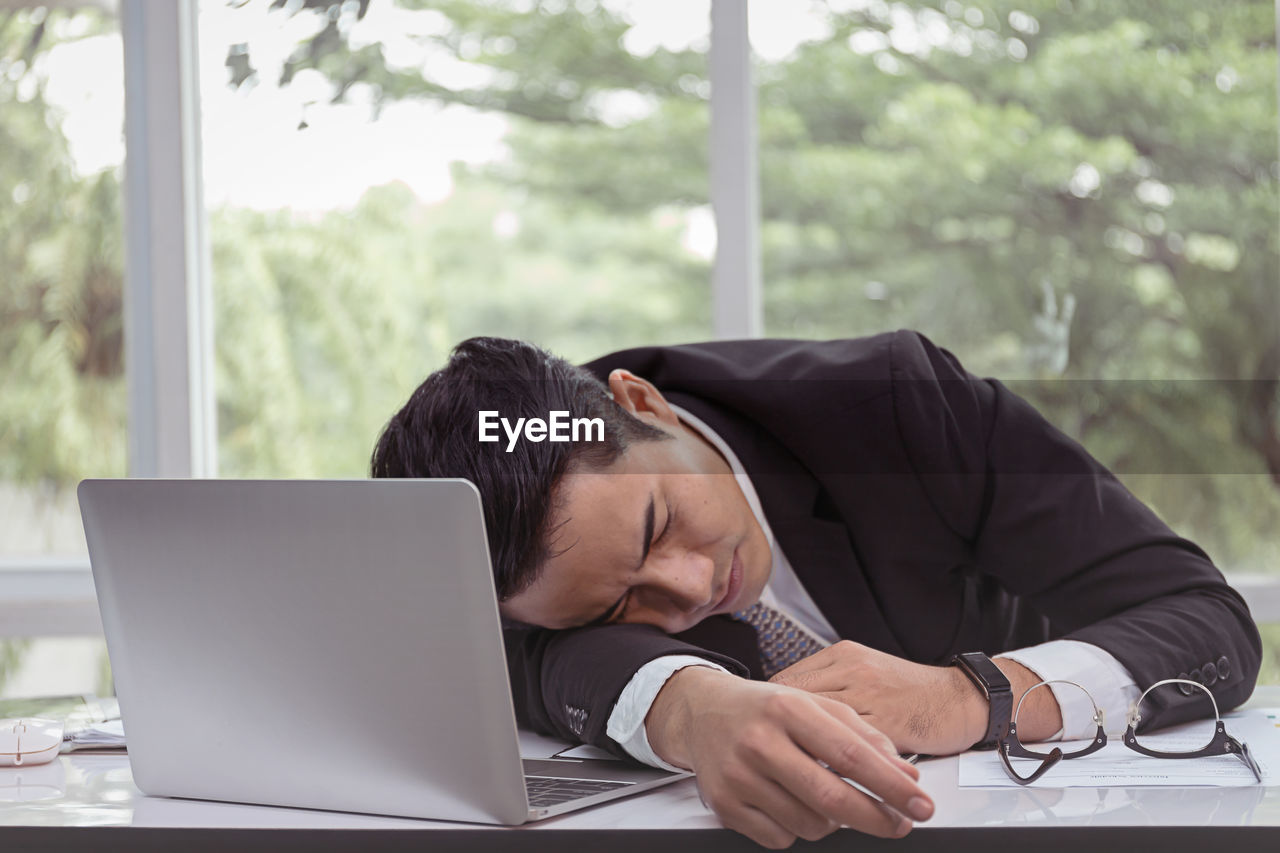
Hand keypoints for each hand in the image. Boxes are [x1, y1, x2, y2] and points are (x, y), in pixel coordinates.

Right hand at [645, 666, 933, 848]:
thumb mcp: (815, 706)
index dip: (892, 786)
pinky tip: (789, 802)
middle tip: (899, 823)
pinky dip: (797, 829)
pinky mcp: (725, 805)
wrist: (702, 711)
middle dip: (876, 818)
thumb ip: (864, 736)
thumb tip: (906, 775)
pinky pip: (781, 838)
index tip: (921, 804)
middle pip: (831, 798)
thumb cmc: (766, 709)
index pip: (851, 755)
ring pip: (810, 825)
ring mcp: (739, 776)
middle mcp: (760, 741)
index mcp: (788, 708)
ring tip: (824, 797)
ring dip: (832, 821)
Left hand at [769, 641, 1062, 753]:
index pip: (788, 684)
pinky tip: (825, 782)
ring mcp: (871, 696)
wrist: (962, 697)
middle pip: (796, 705)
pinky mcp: (890, 724)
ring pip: (821, 728)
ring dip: (805, 754)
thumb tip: (786, 704)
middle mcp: (852, 671)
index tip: (762, 734)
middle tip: (769, 760)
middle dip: (781, 735)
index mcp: (842, 656)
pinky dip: (835, 768)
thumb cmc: (911, 691)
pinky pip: (851, 750)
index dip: (771, 714)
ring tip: (792, 775)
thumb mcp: (864, 673)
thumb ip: (828, 684)